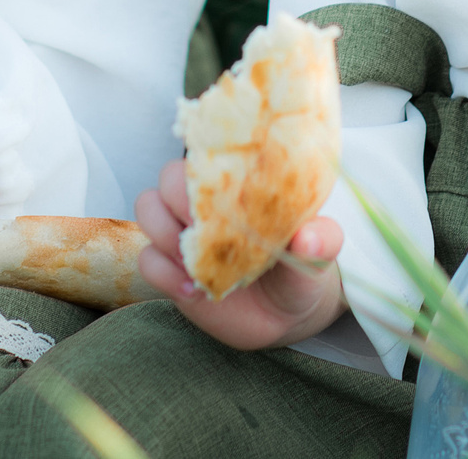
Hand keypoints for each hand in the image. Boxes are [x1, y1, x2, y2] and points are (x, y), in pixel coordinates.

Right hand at [133, 158, 346, 350]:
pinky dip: (163, 274)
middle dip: (181, 204)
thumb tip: (307, 238)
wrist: (286, 313)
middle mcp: (206, 201)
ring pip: (148, 208)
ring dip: (164, 235)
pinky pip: (146, 258)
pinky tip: (193, 290)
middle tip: (208, 235)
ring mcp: (184, 232)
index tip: (225, 198)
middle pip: (168, 177)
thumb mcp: (320, 253)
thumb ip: (320, 241)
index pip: (209, 153)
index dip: (207, 170)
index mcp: (240, 183)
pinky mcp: (170, 267)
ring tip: (196, 266)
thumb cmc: (303, 268)